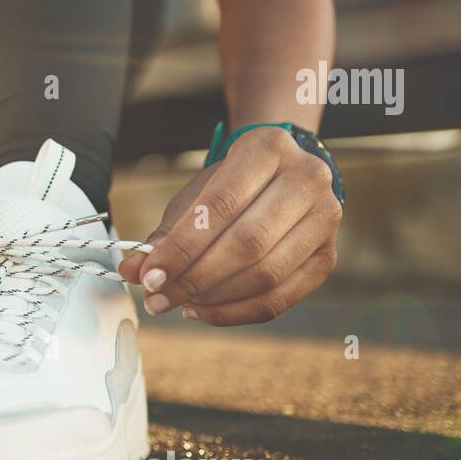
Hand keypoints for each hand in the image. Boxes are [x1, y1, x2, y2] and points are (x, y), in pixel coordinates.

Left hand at [118, 127, 340, 325]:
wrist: (279, 175)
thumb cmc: (230, 186)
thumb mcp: (196, 195)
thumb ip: (165, 234)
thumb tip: (132, 271)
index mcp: (269, 147)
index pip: (222, 205)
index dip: (183, 246)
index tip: (149, 275)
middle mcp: (308, 179)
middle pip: (248, 243)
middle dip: (195, 278)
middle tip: (157, 297)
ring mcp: (325, 219)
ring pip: (267, 274)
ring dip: (213, 298)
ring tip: (176, 304)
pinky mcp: (328, 257)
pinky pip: (280, 298)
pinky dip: (236, 312)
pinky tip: (202, 310)